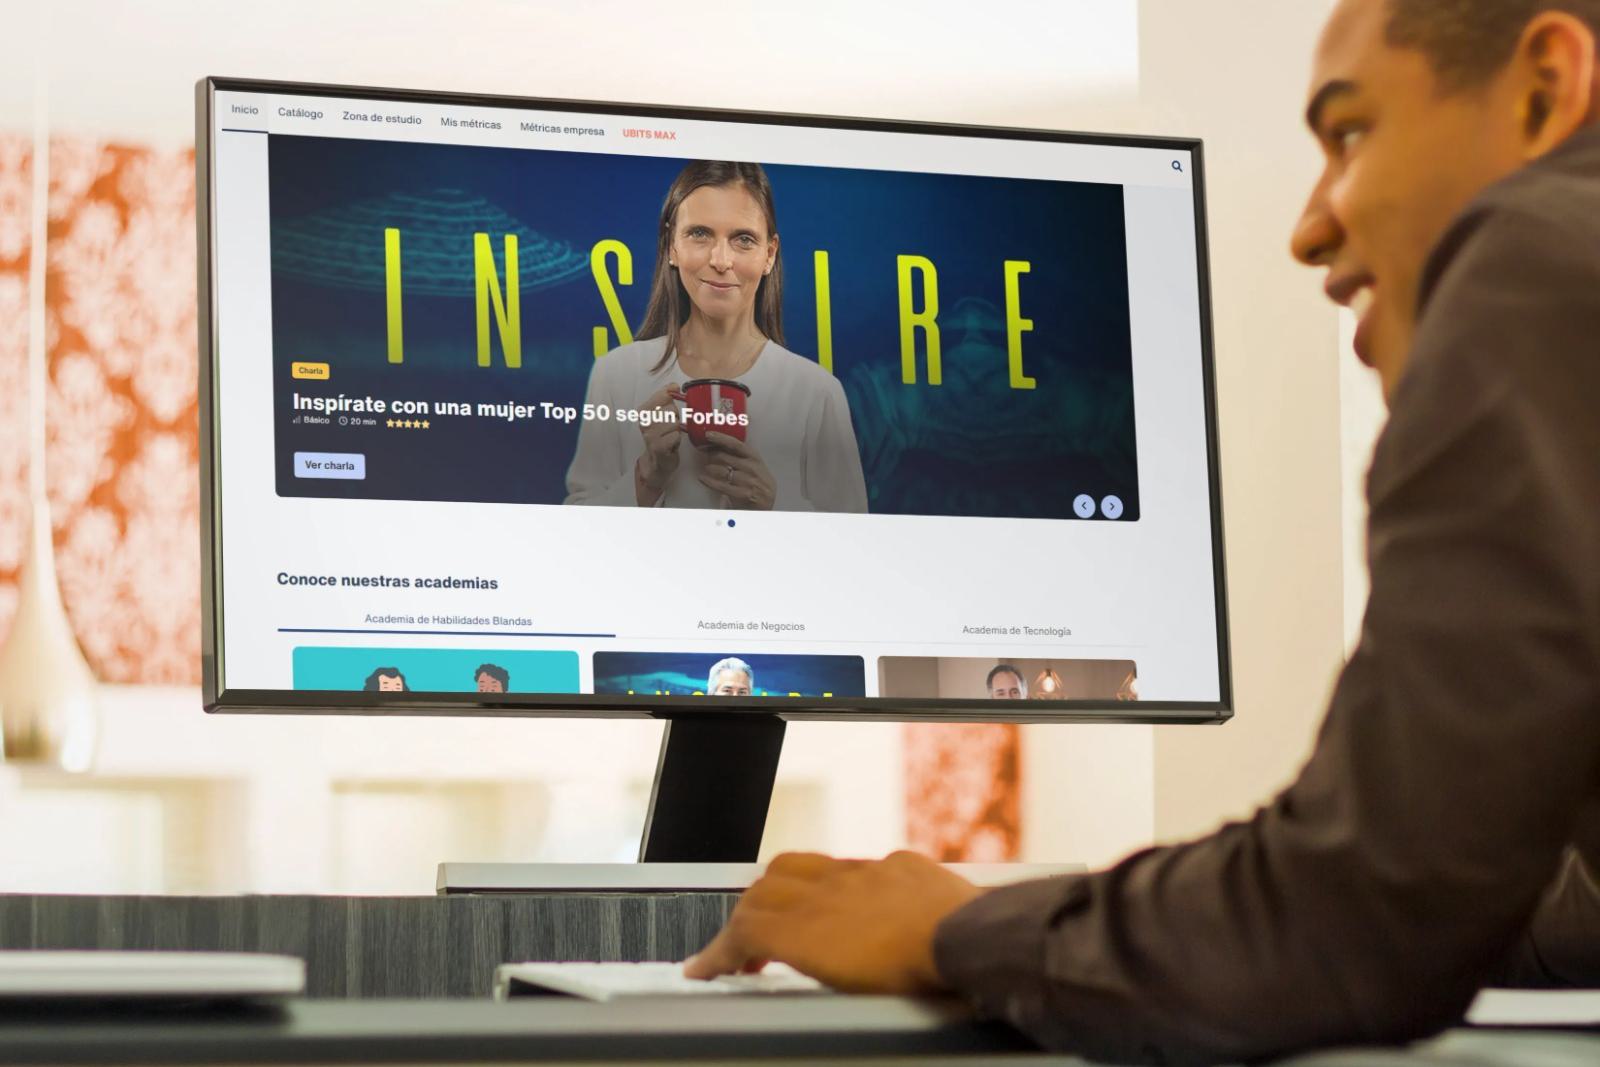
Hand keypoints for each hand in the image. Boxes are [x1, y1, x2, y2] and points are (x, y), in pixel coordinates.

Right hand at [635, 383, 685, 504]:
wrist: (658, 461)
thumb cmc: (662, 436)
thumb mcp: (663, 413)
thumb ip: (666, 396)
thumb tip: (673, 385)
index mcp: (644, 411)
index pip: (663, 395)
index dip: (671, 402)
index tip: (668, 410)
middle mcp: (645, 422)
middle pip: (672, 410)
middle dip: (675, 419)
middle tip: (670, 428)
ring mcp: (650, 435)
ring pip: (675, 423)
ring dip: (677, 431)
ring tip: (671, 436)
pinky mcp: (658, 447)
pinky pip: (676, 436)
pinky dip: (677, 441)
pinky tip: (672, 445)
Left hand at [683, 851, 982, 992]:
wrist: (969, 934)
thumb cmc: (982, 934)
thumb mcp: (969, 912)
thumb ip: (954, 912)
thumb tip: (976, 927)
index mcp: (897, 872)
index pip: (842, 871)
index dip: (819, 892)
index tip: (818, 911)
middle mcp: (856, 875)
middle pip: (792, 870)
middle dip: (772, 896)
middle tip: (763, 929)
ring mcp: (825, 898)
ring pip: (764, 894)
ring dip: (747, 919)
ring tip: (734, 951)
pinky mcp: (801, 932)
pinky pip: (747, 934)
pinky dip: (721, 952)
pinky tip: (706, 970)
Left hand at [698, 431, 776, 510]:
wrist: (765, 506)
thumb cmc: (756, 485)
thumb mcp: (753, 467)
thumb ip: (739, 457)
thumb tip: (717, 446)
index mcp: (755, 458)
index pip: (737, 444)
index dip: (721, 438)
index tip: (708, 434)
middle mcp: (753, 468)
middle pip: (726, 457)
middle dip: (711, 454)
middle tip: (703, 452)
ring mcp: (749, 481)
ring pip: (722, 470)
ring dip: (710, 468)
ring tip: (707, 468)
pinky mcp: (744, 494)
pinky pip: (721, 485)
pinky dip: (709, 481)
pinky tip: (702, 478)